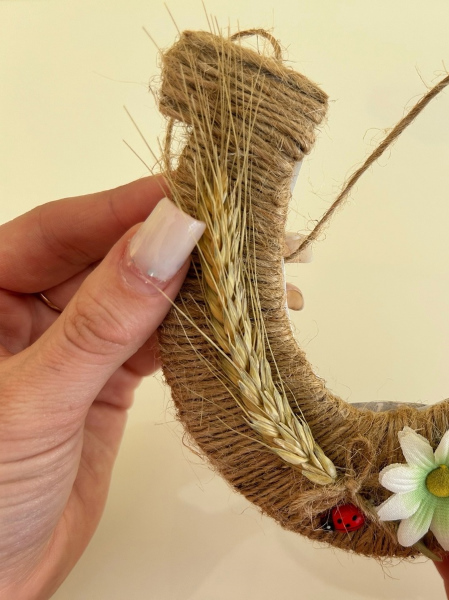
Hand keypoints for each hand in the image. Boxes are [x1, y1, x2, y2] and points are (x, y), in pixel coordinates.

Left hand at [0, 178, 308, 598]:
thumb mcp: (35, 399)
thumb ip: (104, 320)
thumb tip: (169, 238)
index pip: (62, 230)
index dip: (130, 209)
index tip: (198, 198)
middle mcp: (25, 310)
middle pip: (112, 258)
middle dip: (179, 248)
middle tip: (247, 235)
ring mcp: (70, 348)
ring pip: (141, 300)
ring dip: (198, 293)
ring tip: (259, 282)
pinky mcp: (103, 384)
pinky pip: (155, 343)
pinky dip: (195, 337)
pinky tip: (233, 327)